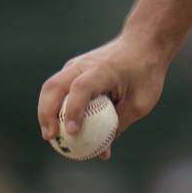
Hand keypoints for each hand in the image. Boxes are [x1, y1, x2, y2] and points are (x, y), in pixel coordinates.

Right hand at [38, 32, 168, 158]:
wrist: (144, 42)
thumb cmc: (145, 72)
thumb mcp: (141, 102)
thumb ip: (120, 123)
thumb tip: (101, 150)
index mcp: (104, 70)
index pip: (81, 88)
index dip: (73, 110)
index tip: (73, 131)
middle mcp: (84, 65)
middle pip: (54, 86)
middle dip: (47, 114)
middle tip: (51, 137)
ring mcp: (76, 65)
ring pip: (51, 87)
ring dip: (46, 111)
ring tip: (50, 135)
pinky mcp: (74, 70)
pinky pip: (59, 89)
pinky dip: (55, 107)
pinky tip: (59, 126)